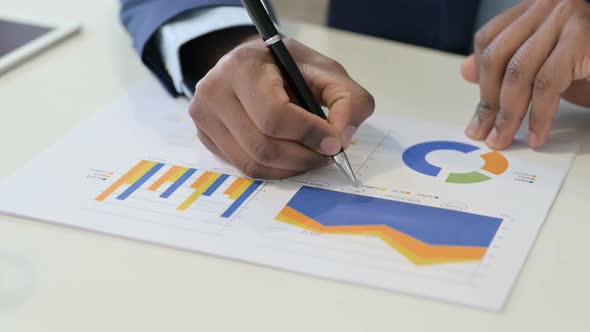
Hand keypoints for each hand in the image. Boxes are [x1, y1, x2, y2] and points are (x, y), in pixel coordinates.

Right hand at [190, 36, 374, 178]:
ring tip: (311, 156)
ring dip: (290, 168)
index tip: (334, 142)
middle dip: (303, 157)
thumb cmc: (289, 68)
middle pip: (263, 146)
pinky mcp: (204, 136)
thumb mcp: (326, 71)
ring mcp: (203, 115)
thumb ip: (348, 100)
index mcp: (244, 65)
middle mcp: (214, 90)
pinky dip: (274, 170)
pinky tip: (289, 156)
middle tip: (326, 155)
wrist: (252, 64)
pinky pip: (243, 167)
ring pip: (252, 163)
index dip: (309, 134)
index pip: (274, 115)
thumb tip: (340, 139)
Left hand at [461, 0, 589, 148]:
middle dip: (489, 101)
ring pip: (518, 70)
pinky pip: (547, 82)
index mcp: (534, 8)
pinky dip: (539, 114)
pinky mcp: (583, 38)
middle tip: (485, 134)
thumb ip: (508, 66)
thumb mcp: (544, 65)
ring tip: (504, 139)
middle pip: (498, 55)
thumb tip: (465, 72)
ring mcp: (567, 18)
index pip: (489, 41)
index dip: (480, 81)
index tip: (479, 117)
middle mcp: (548, 6)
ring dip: (508, 113)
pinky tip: (537, 135)